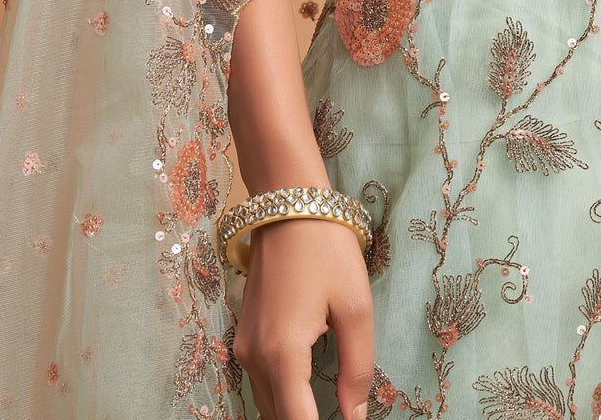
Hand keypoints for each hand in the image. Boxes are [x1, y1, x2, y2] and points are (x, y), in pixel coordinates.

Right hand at [233, 214, 374, 419]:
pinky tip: (307, 391)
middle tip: (341, 416)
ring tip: (325, 409)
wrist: (288, 202)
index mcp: (282, 354)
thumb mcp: (355, 307)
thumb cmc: (326, 248)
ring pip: (267, 403)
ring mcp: (244, 346)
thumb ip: (356, 368)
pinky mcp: (244, 334)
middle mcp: (254, 357)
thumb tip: (354, 416)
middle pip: (277, 418)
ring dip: (293, 413)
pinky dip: (283, 395)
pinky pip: (262, 381)